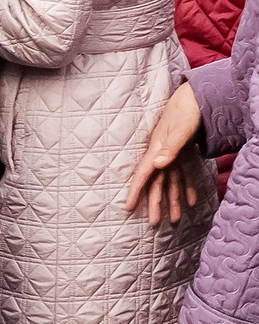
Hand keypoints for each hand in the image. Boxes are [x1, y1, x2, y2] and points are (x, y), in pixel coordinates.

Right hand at [129, 81, 207, 224]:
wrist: (194, 99)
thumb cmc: (185, 112)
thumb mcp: (179, 130)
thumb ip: (169, 148)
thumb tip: (158, 165)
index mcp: (157, 150)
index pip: (144, 175)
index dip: (136, 191)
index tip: (128, 207)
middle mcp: (162, 155)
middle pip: (157, 183)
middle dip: (155, 204)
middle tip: (154, 224)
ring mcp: (172, 155)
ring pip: (170, 182)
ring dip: (172, 201)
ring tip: (175, 220)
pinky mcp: (183, 154)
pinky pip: (183, 175)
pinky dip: (187, 188)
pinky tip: (192, 201)